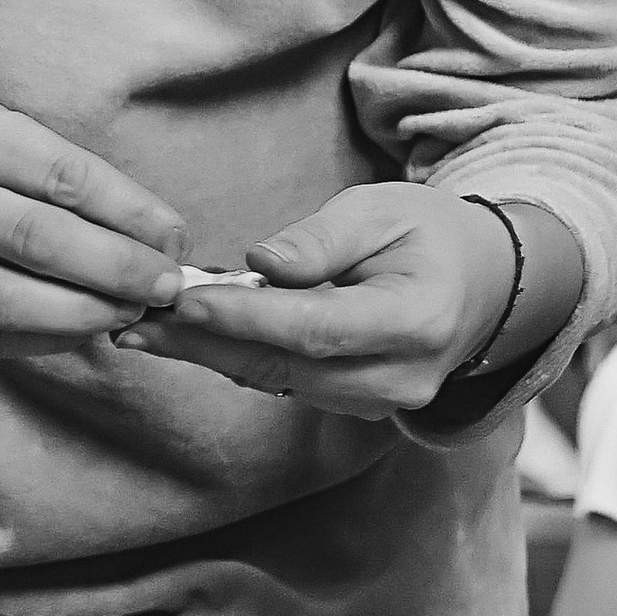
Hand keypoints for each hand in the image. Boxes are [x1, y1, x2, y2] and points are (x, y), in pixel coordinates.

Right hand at [0, 84, 189, 357]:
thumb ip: (39, 164)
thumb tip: (138, 226)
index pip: (60, 178)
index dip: (129, 214)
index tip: (174, 239)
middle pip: (40, 243)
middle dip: (117, 271)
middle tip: (166, 288)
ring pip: (8, 301)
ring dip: (82, 315)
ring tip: (128, 314)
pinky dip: (39, 339)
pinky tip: (76, 330)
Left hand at [114, 184, 538, 418]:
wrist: (485, 284)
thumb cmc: (431, 233)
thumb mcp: (384, 209)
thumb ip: (323, 239)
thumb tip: (261, 265)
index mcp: (417, 320)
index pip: (315, 327)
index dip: (245, 317)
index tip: (183, 299)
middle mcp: (401, 375)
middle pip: (285, 366)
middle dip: (202, 344)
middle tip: (132, 322)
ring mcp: (381, 401)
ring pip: (277, 381)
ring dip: (205, 357)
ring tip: (138, 331)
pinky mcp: (357, 406)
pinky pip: (286, 384)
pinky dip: (232, 360)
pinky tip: (181, 339)